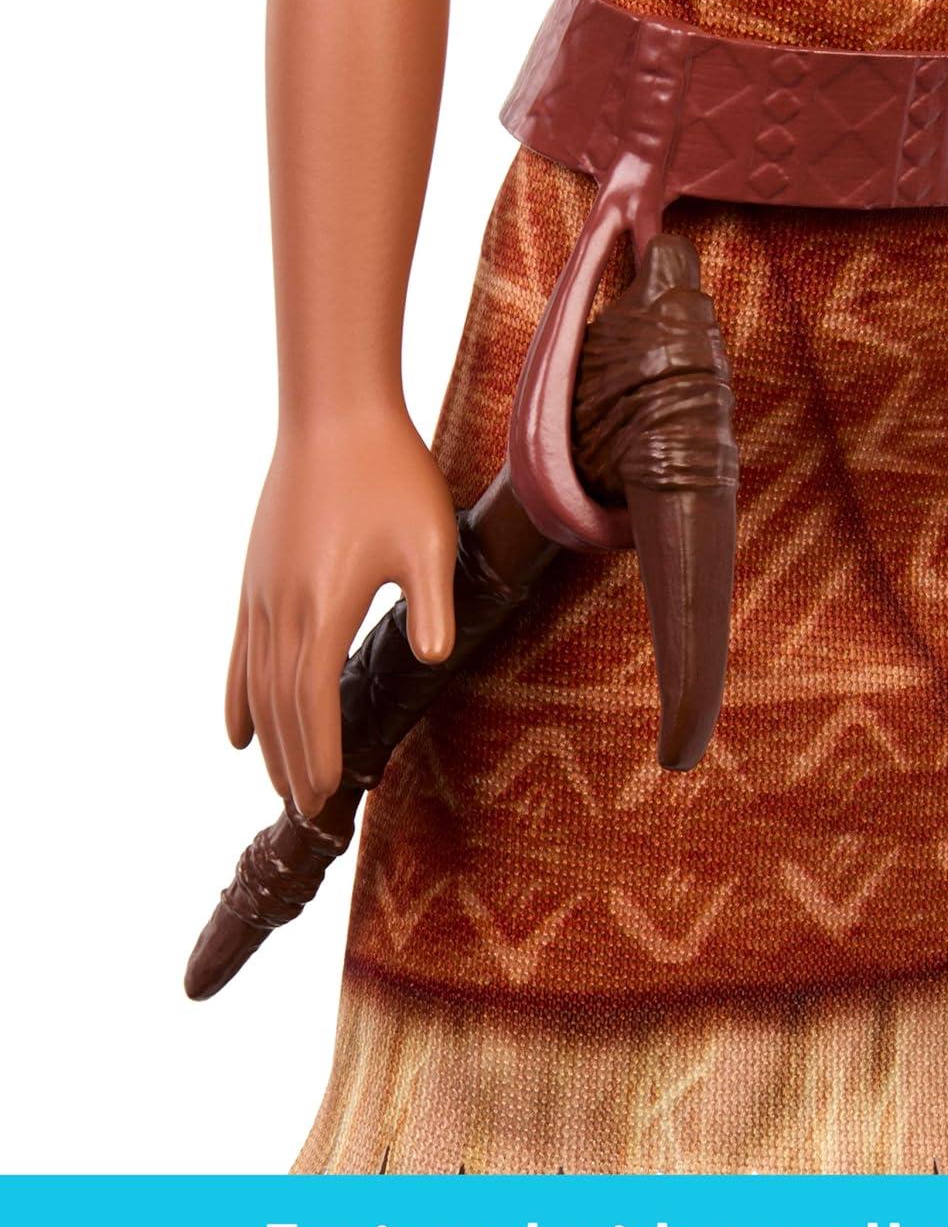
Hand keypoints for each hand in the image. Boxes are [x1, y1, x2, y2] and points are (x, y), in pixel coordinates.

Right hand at [225, 402, 456, 818]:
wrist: (334, 415)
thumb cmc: (392, 475)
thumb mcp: (430, 539)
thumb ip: (431, 604)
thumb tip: (432, 661)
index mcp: (325, 606)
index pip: (316, 702)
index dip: (319, 754)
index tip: (326, 798)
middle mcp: (282, 608)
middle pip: (282, 706)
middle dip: (294, 763)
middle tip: (310, 812)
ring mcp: (261, 594)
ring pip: (258, 686)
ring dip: (269, 741)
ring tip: (280, 788)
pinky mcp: (255, 577)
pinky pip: (240, 653)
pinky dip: (237, 698)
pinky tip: (236, 734)